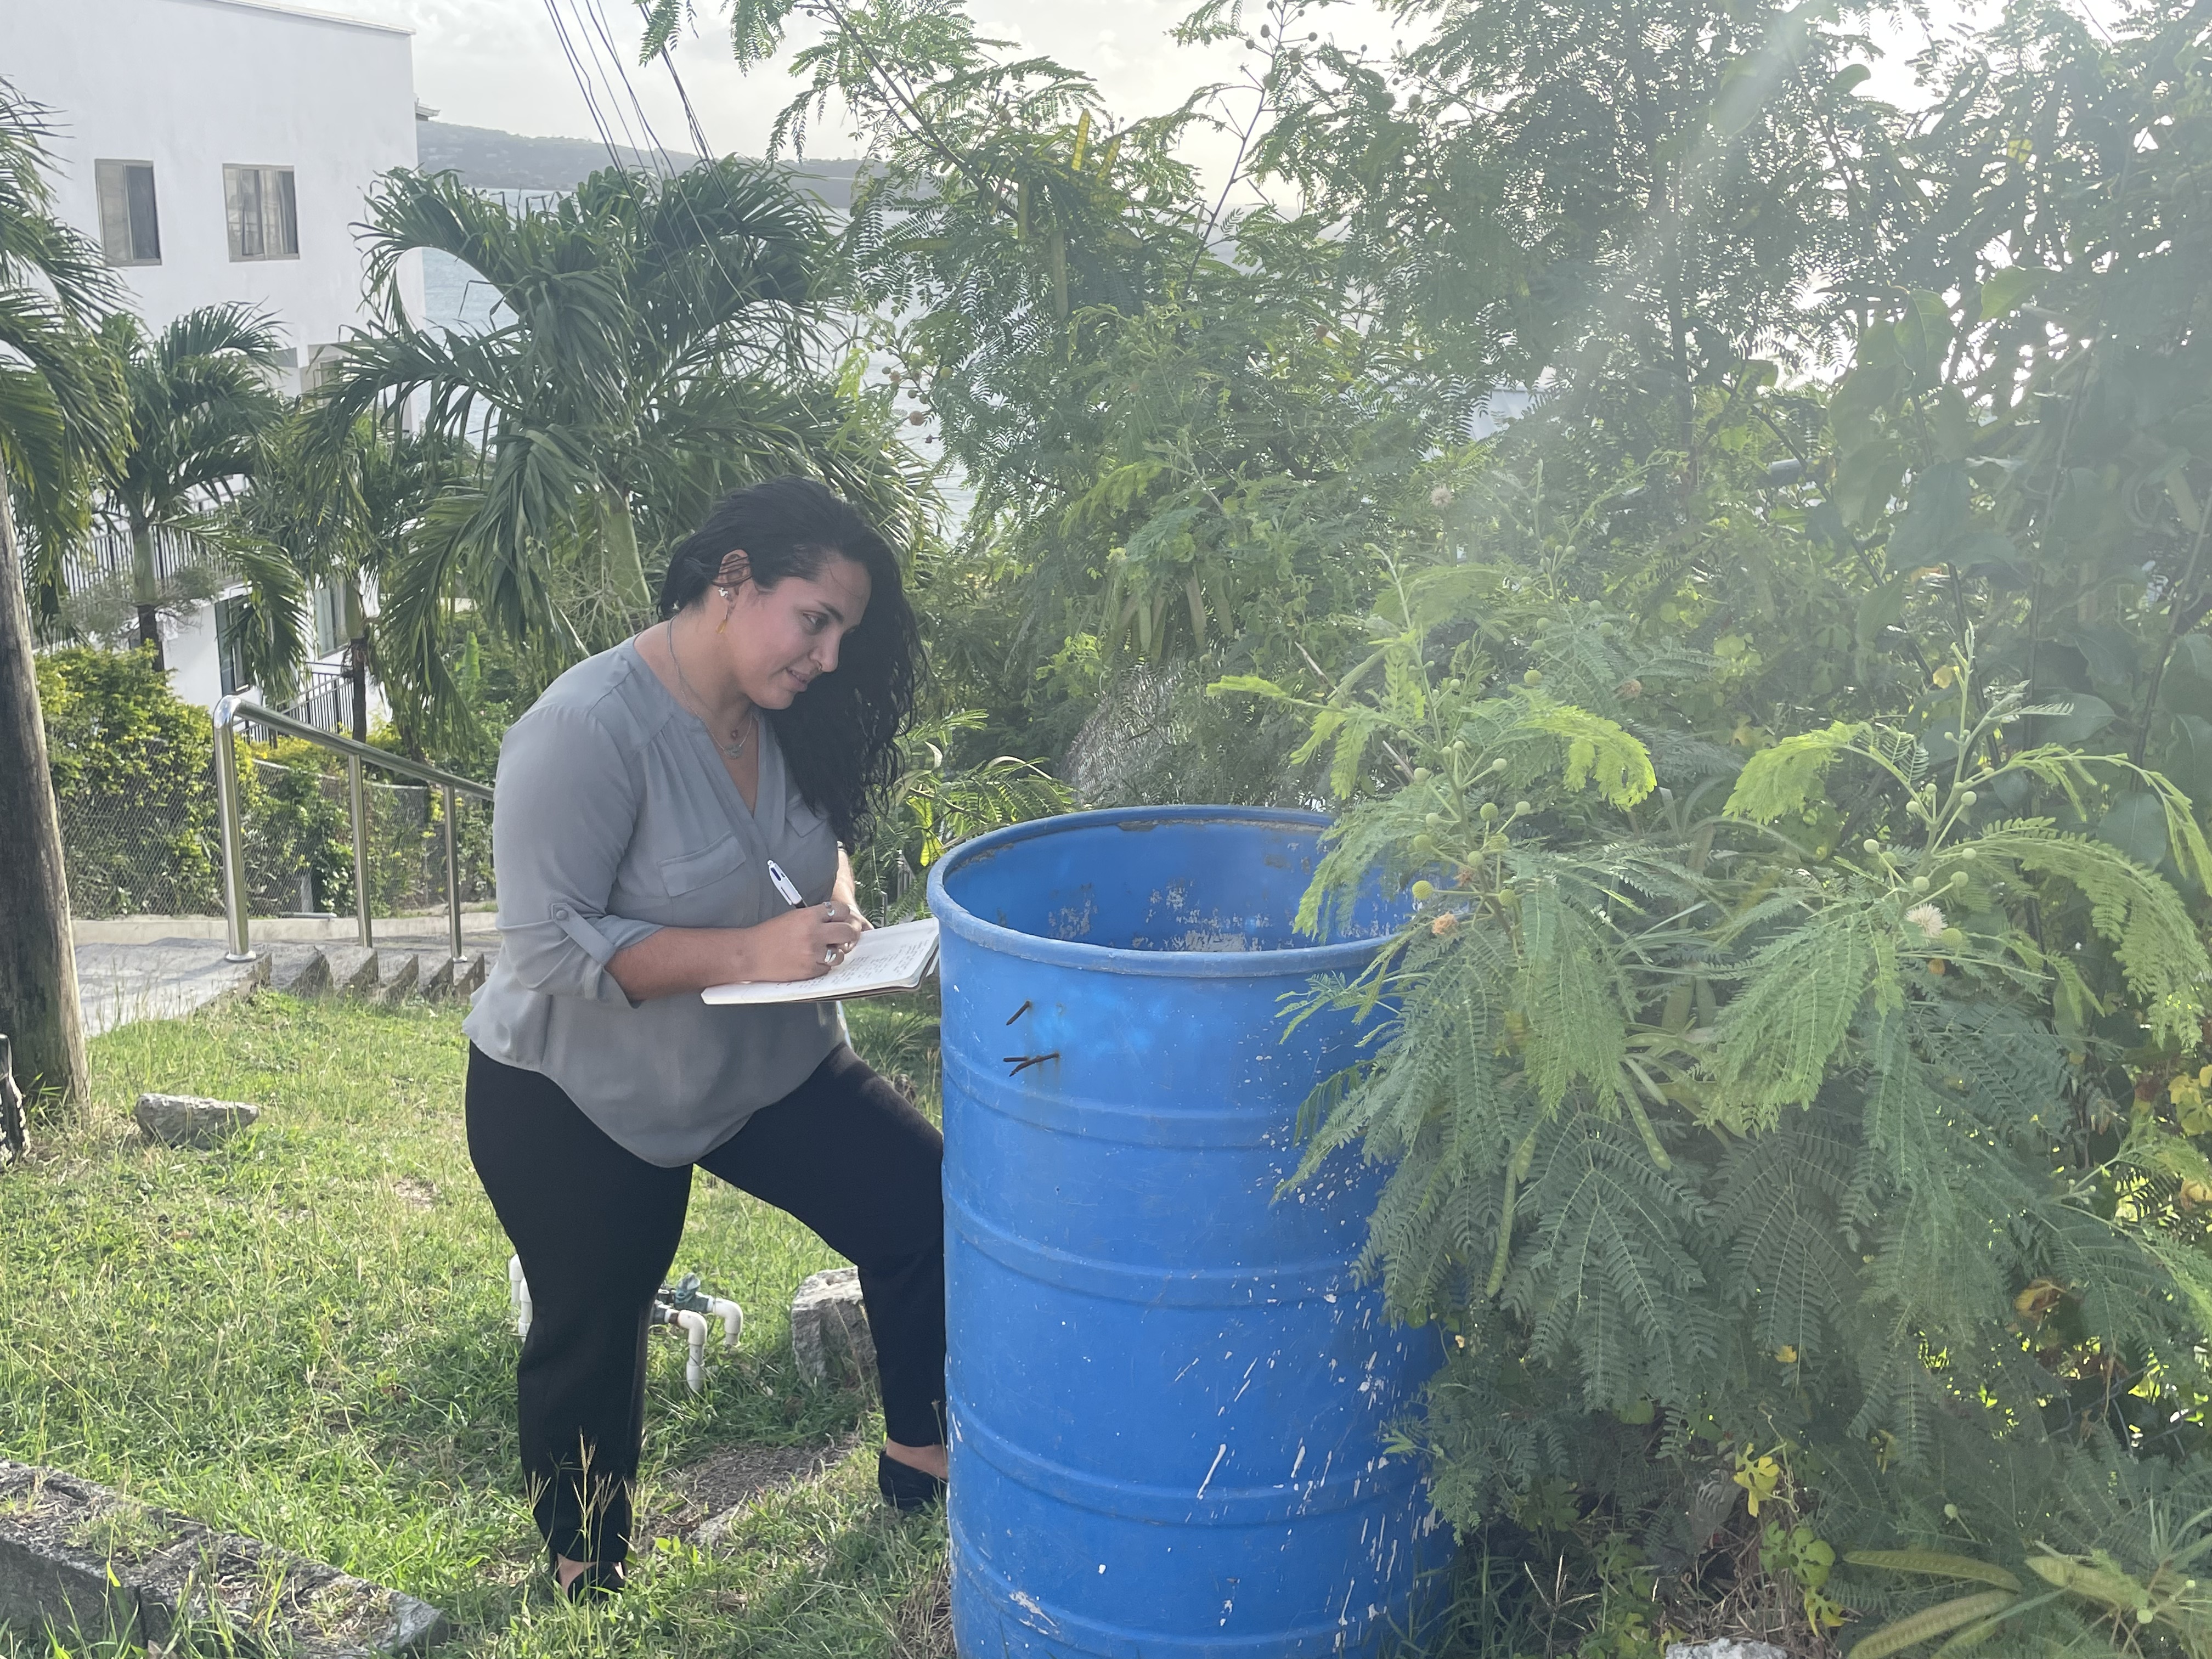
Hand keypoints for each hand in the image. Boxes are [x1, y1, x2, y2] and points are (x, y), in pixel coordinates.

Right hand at [744, 902, 864, 981]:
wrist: (750, 954)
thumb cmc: (768, 934)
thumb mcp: (792, 917)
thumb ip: (814, 917)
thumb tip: (836, 920)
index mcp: (809, 916)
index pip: (841, 911)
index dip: (843, 915)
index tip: (841, 919)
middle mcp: (814, 934)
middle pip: (847, 932)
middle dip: (847, 934)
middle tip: (842, 937)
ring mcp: (813, 953)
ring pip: (840, 954)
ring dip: (835, 953)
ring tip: (822, 951)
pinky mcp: (810, 970)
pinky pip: (828, 968)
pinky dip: (822, 966)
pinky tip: (811, 961)